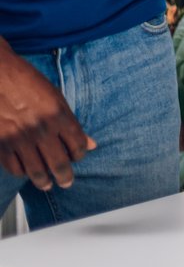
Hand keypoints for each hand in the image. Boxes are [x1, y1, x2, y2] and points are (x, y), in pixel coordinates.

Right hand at [0, 46, 94, 190]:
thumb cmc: (26, 81)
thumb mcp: (56, 96)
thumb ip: (72, 122)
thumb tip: (91, 144)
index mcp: (58, 114)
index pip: (77, 144)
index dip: (80, 154)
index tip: (79, 157)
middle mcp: (41, 129)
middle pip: (59, 162)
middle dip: (65, 176)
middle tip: (67, 182)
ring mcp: (19, 138)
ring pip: (36, 170)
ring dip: (44, 181)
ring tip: (47, 185)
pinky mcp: (0, 144)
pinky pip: (14, 167)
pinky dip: (22, 172)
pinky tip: (26, 172)